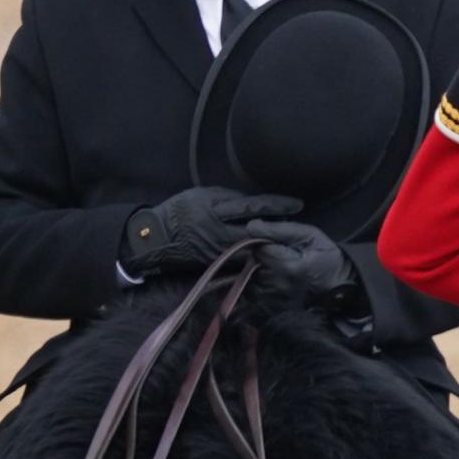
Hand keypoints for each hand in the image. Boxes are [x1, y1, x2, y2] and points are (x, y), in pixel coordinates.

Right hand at [123, 188, 303, 277]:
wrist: (157, 239)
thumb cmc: (180, 211)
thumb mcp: (203, 195)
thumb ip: (229, 199)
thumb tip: (253, 204)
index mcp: (217, 212)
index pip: (254, 207)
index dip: (277, 206)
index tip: (297, 204)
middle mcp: (222, 234)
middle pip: (260, 231)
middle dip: (282, 228)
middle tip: (301, 224)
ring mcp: (223, 251)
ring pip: (255, 247)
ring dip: (273, 241)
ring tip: (292, 236)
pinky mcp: (221, 262)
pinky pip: (245, 257)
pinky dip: (259, 252)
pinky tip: (272, 248)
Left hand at [241, 219, 363, 310]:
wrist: (342, 287)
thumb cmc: (327, 258)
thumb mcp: (310, 235)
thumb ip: (279, 229)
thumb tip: (250, 226)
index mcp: (288, 266)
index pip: (258, 249)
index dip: (264, 243)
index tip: (277, 244)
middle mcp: (278, 285)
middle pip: (253, 264)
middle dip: (262, 258)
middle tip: (281, 257)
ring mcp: (274, 301)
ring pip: (251, 279)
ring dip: (259, 272)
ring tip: (279, 270)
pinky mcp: (272, 310)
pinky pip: (253, 295)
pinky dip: (259, 286)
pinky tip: (275, 282)